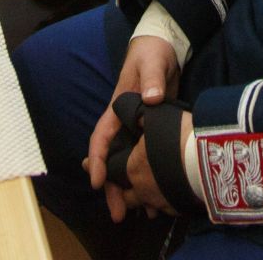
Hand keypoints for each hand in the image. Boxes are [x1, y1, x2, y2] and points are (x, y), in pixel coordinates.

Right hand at [85, 37, 182, 219]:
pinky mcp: (154, 131)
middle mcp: (124, 124)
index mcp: (117, 108)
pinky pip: (148, 159)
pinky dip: (151, 176)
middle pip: (114, 160)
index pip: (101, 138)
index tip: (98, 182)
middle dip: (113, 188)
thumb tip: (150, 98)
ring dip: (133, 188)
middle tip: (118, 214)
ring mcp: (139, 129)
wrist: (165, 47)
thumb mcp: (152, 63)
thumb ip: (151, 79)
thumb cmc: (152, 53)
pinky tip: (161, 194)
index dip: (98, 161)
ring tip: (145, 213)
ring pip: (131, 164)